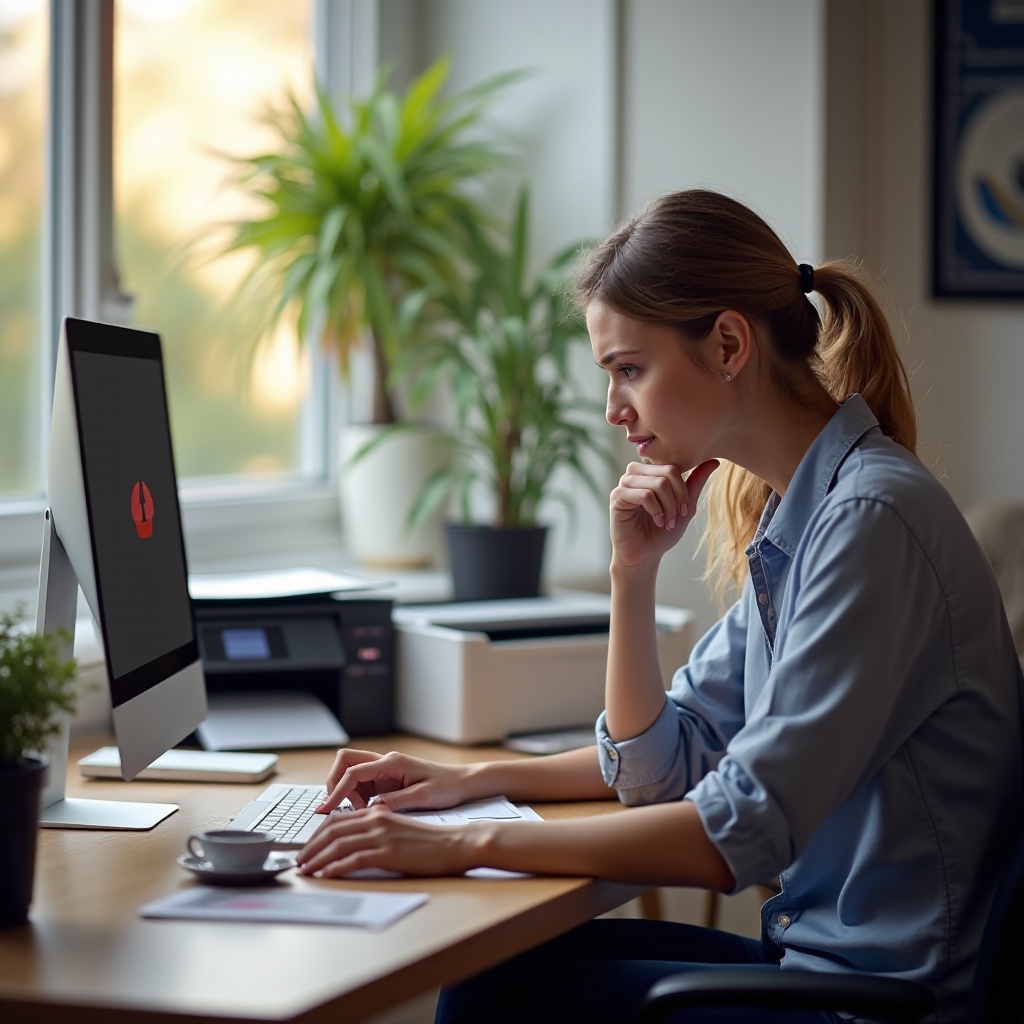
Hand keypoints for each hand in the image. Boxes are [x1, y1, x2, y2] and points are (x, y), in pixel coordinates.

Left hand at [297, 805, 472, 877]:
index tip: (306, 849)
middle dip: (310, 847)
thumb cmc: (429, 841)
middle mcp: (376, 820)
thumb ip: (376, 831)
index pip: (336, 820)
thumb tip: (354, 844)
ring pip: (338, 845)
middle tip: (298, 862)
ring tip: (306, 871)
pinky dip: (336, 868)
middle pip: (331, 830)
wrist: (455, 843)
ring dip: (317, 859)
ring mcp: (382, 836)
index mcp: (377, 812)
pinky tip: (326, 875)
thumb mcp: (398, 828)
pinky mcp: (388, 852)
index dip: (316, 835)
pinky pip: (354, 859)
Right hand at [316, 748, 472, 812]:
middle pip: (345, 762)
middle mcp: (385, 762)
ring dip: (347, 793)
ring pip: (350, 773)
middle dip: (335, 783)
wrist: (462, 782)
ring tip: (360, 813)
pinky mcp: (386, 779)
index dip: (336, 791)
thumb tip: (371, 809)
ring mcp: (384, 770)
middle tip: (340, 808)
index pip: (353, 772)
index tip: (326, 809)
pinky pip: (361, 784)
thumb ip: (395, 801)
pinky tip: (367, 812)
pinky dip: (356, 797)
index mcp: (392, 763)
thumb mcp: (423, 797)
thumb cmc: (447, 787)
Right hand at [609, 459, 718, 567]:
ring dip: (668, 506)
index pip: (674, 466)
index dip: (684, 489)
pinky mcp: (617, 496)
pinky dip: (656, 510)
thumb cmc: (661, 531)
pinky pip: (644, 494)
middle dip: (678, 498)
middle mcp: (636, 473)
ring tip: (666, 522)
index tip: (686, 510)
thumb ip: (696, 483)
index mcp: (650, 471)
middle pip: (667, 472)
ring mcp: (625, 483)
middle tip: (677, 517)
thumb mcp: (685, 506)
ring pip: (657, 483)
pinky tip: (656, 521)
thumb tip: (714, 461)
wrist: (645, 555)